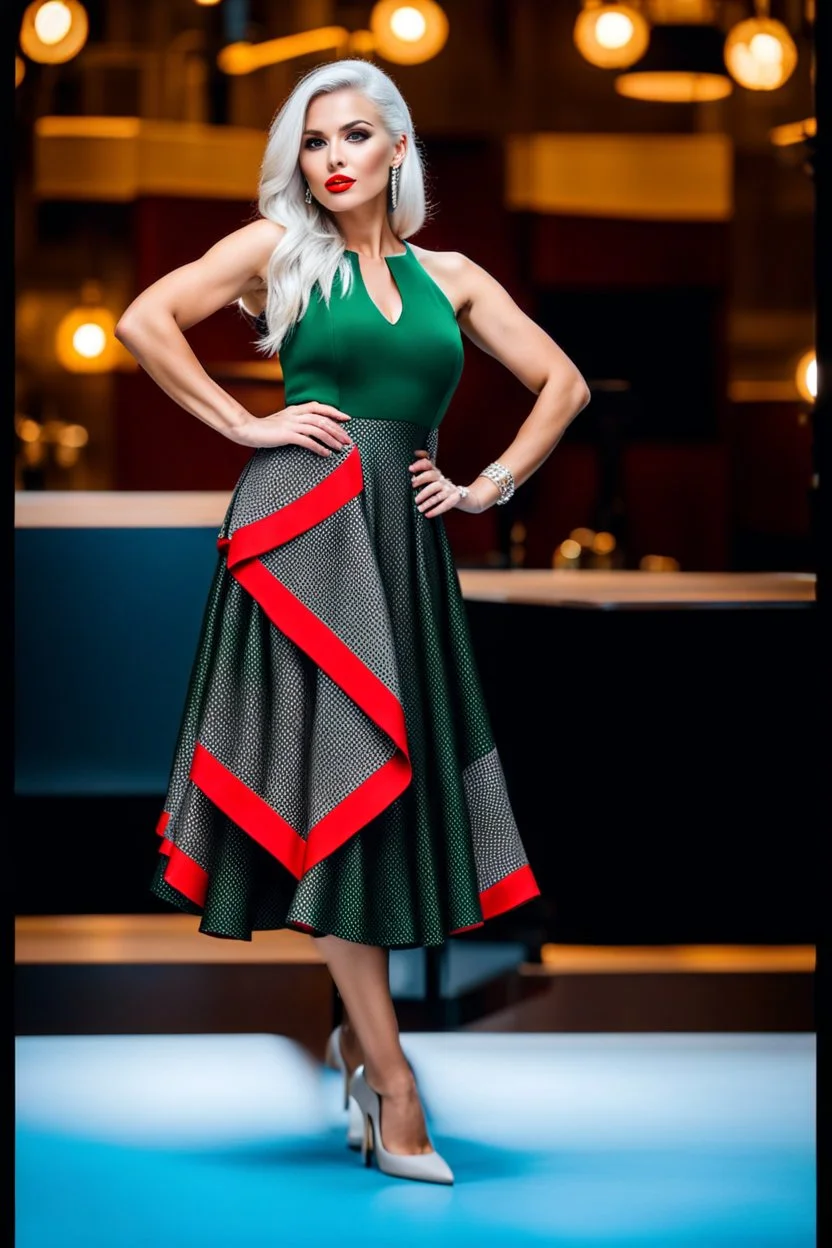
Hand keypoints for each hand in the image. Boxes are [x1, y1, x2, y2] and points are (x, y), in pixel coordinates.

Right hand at [231, 401, 352, 453]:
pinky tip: (326, 453)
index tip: (347, 418)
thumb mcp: (283, 420)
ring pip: (318, 429)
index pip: (319, 407)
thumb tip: (310, 428)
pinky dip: (319, 447)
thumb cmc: (265, 428)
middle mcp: (295, 414)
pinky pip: (308, 441)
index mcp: (295, 409)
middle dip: (338, 430)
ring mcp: (291, 424)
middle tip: (348, 440)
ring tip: (341, 448)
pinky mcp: (287, 435)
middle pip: (322, 419)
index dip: (334, 412)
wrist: (248, 430)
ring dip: (332, 439)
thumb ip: (296, 421)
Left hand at [408, 450, 489, 516]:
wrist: (465, 497)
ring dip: (427, 501)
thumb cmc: (443, 490)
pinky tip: (428, 514)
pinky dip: (436, 510)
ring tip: (419, 507)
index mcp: (437, 474)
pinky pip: (445, 505)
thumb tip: (412, 472)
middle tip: (412, 485)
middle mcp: (443, 480)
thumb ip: (424, 476)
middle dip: (421, 479)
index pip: (429, 464)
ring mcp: (449, 489)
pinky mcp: (455, 498)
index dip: (420, 465)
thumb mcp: (435, 481)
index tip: (410, 468)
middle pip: (432, 476)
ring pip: (437, 493)